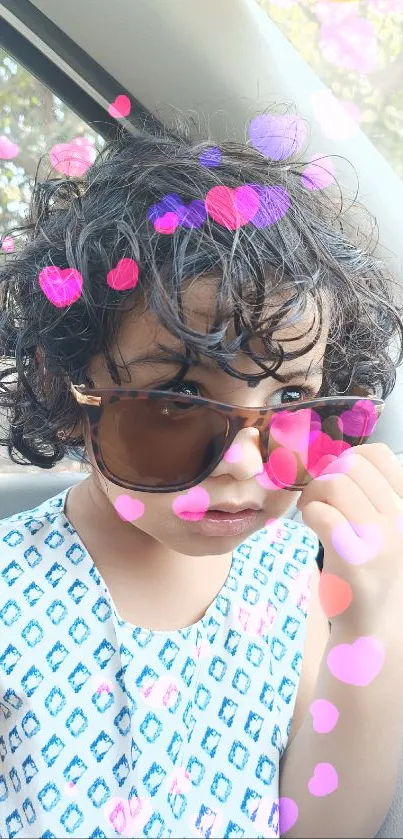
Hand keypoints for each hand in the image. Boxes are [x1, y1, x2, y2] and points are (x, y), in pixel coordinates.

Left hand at [297, 442, 402, 630]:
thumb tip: (338, 457)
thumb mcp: (386, 526)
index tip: (338, 481)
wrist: (372, 626)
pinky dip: (309, 513)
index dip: (349, 459)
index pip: (379, 455)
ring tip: (313, 511)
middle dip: (325, 476)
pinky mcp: (353, 557)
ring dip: (313, 493)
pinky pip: (321, 512)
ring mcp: (380, 539)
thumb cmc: (373, 569)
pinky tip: (312, 525)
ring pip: (334, 484)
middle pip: (352, 466)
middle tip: (319, 499)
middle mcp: (402, 520)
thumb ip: (370, 492)